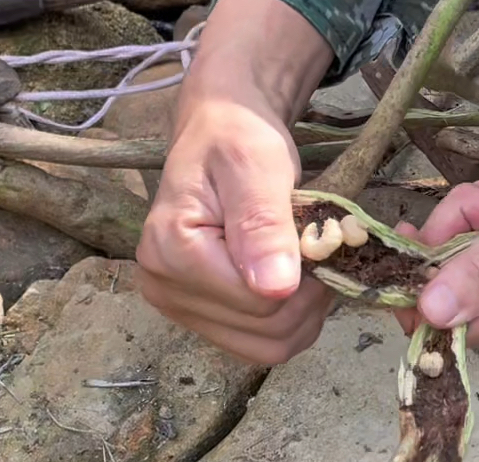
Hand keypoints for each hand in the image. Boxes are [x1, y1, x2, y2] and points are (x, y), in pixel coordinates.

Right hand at [134, 0, 335, 363]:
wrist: (220, 132)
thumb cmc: (237, 138)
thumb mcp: (257, 165)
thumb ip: (264, 224)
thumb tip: (276, 288)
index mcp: (170, 251)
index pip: (260, 302)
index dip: (304, 275)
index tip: (314, 232)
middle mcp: (163, 288)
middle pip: (266, 331)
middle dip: (307, 293)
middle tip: (313, 242)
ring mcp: (179, 307)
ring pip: (269, 346)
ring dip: (303, 310)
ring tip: (301, 258)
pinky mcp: (199, 315)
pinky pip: (261, 342)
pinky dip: (290, 318)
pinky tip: (290, 277)